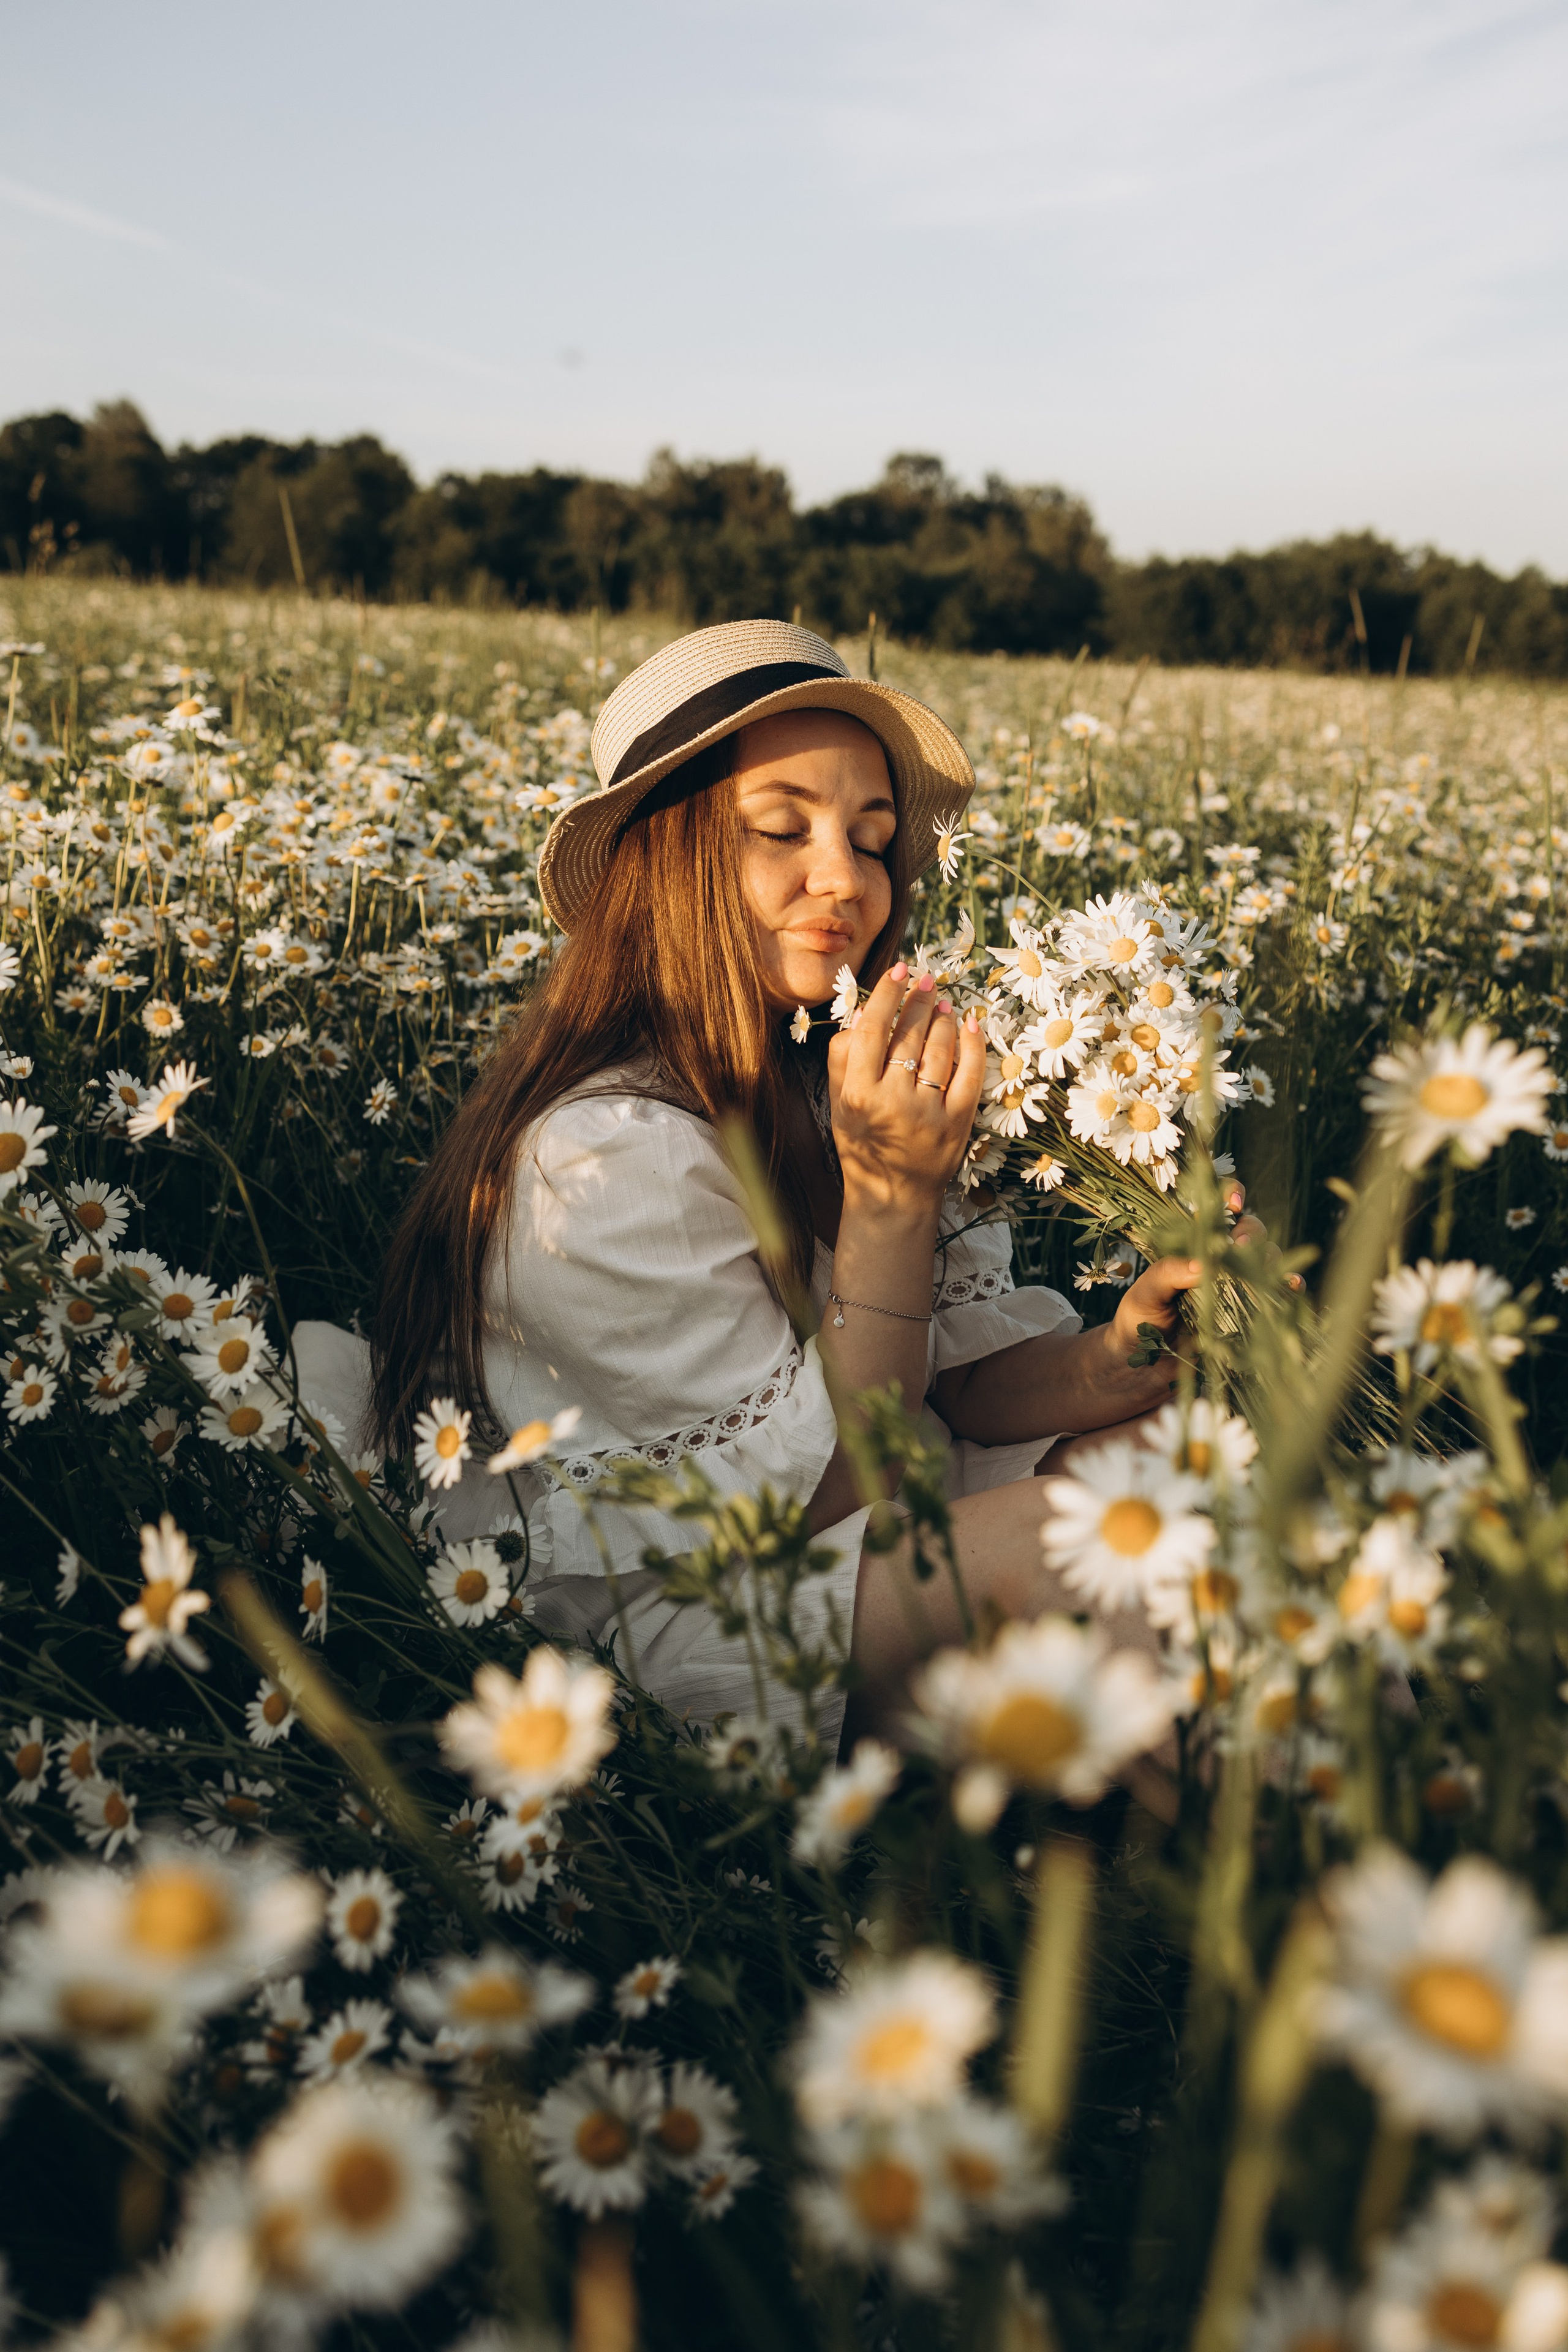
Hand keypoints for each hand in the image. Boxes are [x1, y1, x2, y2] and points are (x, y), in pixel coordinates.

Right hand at [827, 962, 985, 1225]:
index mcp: (857, 1094)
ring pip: (940, 1051)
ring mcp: (928, 1114)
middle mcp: (892, 1103)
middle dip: (919, 1001)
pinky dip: (972, 1045)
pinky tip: (970, 1025)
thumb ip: (842, 1060)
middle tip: (926, 980)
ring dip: (944, 1019)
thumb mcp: (838, 1104)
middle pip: (909, 1036)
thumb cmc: (862, 1144)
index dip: (886, 995)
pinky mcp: (957, 1123)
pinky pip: (969, 1075)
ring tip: (943, 1002)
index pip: (873, 1031)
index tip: (897, 971)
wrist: (892, 1195)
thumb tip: (860, 1012)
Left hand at [1072, 1184, 1270, 1427]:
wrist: (1144, 1371)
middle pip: (1248, 1232)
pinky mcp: (1250, 1312)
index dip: (1229, 1198)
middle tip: (1243, 1246)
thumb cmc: (1137, 1325)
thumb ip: (1167, 1274)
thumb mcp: (1145, 1295)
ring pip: (1267, 1260)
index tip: (1232, 1204)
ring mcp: (1238, 1286)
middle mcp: (1220, 1261)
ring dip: (1273, 1259)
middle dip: (1252, 1234)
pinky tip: (1291, 1287)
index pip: (1215, 1212)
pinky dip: (1287, 1287)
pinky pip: (1275, 1294)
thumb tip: (1202, 1263)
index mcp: (1192, 1246)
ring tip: (1270, 1268)